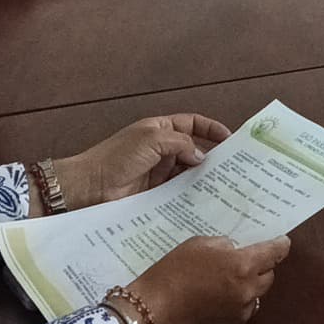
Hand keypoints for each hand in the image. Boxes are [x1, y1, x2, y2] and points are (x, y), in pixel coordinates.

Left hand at [57, 113, 229, 207]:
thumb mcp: (151, 139)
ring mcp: (159, 172)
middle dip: (211, 156)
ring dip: (201, 178)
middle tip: (232, 167)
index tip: (230, 139)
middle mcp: (162, 149)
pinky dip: (190, 194)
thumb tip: (200, 155)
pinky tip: (203, 199)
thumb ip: (180, 143)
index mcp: (160, 129)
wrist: (90, 188)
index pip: (192, 124)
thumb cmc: (117, 156)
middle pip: (193, 149)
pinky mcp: (156, 193)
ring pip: (187, 172)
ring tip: (223, 186)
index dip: (211, 129)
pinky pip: (178, 191)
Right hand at [123, 235, 290, 323]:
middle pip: (269, 276)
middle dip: (261, 267)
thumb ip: (223, 245)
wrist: (151, 313)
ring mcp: (240, 314)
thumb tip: (234, 250)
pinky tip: (217, 299)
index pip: (274, 253)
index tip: (282, 242)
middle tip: (245, 261)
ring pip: (255, 296)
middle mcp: (247, 291)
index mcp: (242, 266)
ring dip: (248, 287)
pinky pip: (242, 312)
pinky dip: (236, 304)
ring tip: (227, 281)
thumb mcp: (197, 244)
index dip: (280, 245)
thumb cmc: (172, 273)